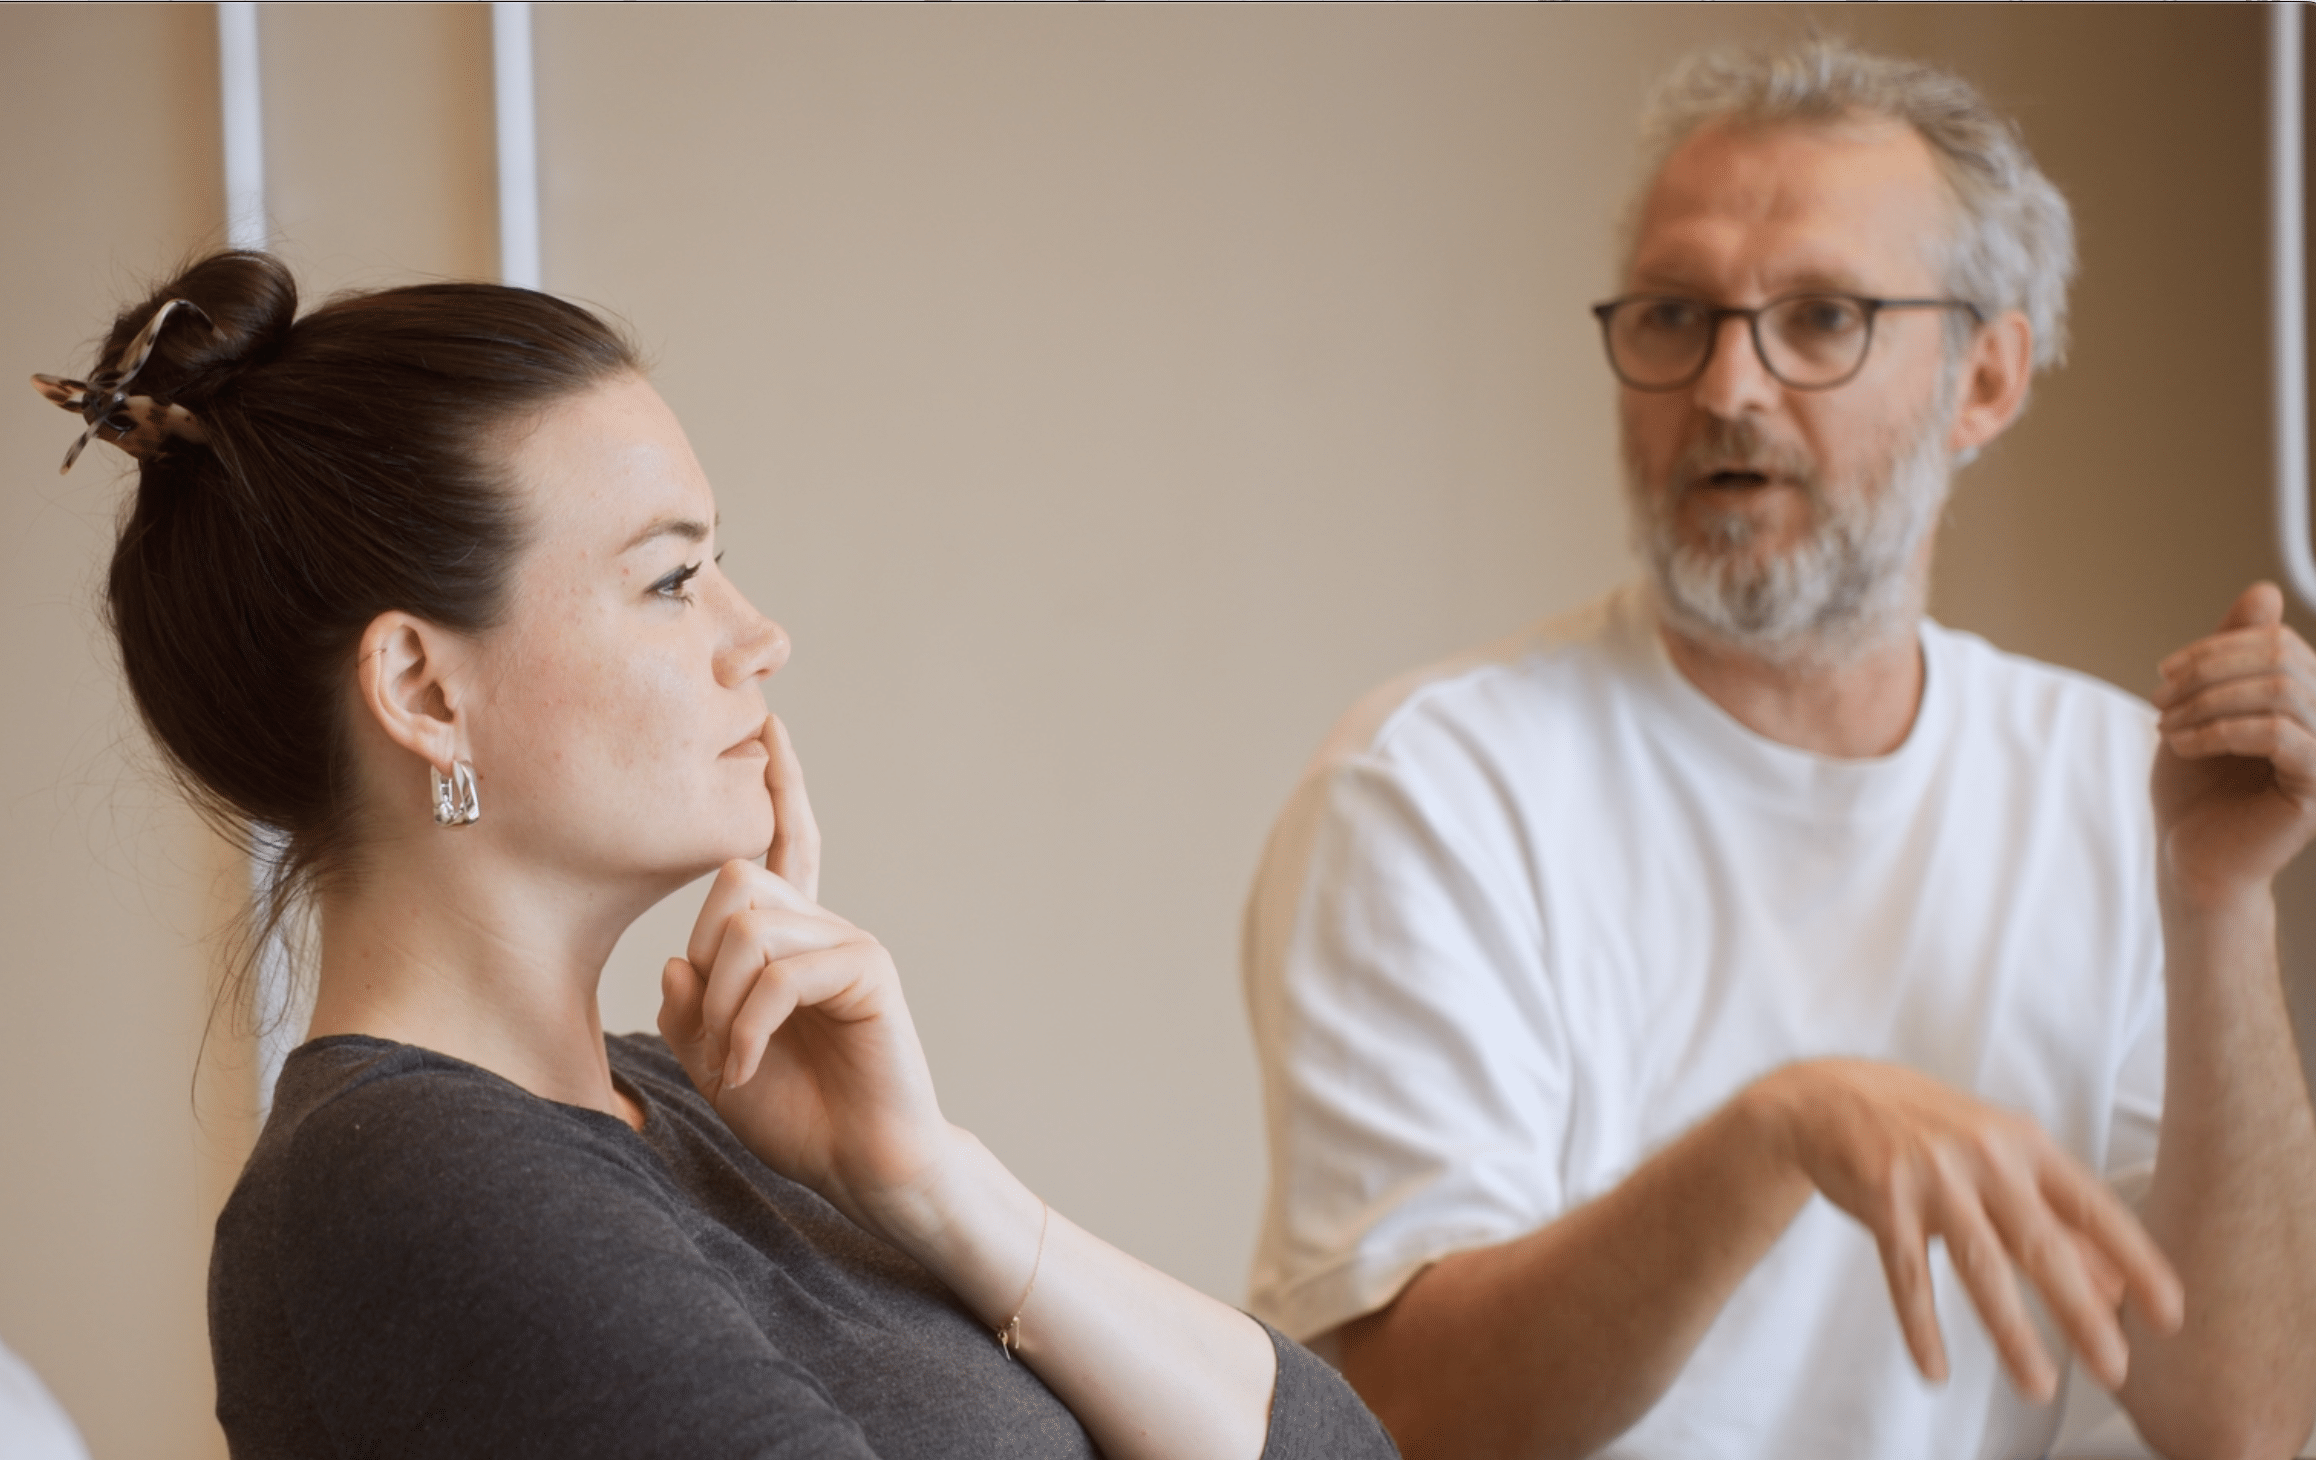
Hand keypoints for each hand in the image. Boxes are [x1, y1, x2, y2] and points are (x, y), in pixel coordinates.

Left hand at [656, 719, 951, 1236]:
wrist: (865, 1166)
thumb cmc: (798, 1115)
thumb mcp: (714, 1057)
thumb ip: (691, 1005)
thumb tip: (681, 958)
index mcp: (790, 940)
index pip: (782, 847)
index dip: (778, 789)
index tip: (773, 726)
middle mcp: (822, 929)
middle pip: (735, 882)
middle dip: (705, 958)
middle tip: (713, 1035)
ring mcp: (849, 943)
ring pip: (749, 926)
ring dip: (722, 1005)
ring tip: (731, 1061)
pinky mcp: (869, 970)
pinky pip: (780, 971)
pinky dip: (747, 1024)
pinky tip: (745, 1065)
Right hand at [1755, 1060, 2183, 1400]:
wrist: (1835, 1095)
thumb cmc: (1935, 1132)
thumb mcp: (2002, 1160)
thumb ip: (2058, 1220)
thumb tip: (2115, 1289)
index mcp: (2024, 1144)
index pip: (2093, 1207)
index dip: (2135, 1261)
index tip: (2169, 1315)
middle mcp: (1983, 1156)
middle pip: (2042, 1244)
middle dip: (2081, 1312)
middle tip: (2112, 1369)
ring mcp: (1931, 1176)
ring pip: (1980, 1266)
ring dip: (2012, 1332)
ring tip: (2039, 1386)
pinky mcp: (1882, 1198)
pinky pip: (1907, 1275)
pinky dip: (1921, 1327)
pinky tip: (1935, 1371)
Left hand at [2152, 582, 2315, 905]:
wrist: (2190, 857)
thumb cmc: (2196, 788)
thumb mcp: (2202, 708)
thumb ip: (2231, 655)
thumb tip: (2264, 591)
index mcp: (2304, 699)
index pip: (2277, 642)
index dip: (2216, 646)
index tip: (2163, 672)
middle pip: (2283, 658)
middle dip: (2209, 669)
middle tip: (2160, 698)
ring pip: (2283, 691)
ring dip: (2209, 701)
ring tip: (2167, 725)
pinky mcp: (2315, 787)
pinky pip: (2280, 735)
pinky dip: (2220, 730)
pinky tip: (2183, 744)